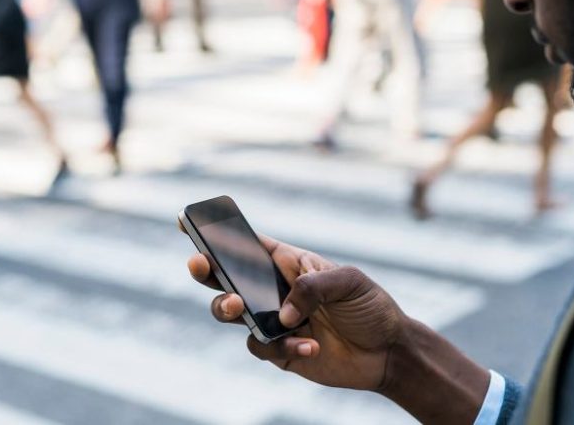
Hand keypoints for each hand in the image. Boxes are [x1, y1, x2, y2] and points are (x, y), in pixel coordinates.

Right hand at [186, 231, 409, 393]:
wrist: (387, 352)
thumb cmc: (370, 306)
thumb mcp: (349, 282)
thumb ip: (313, 287)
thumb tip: (282, 311)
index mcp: (288, 263)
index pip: (247, 244)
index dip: (217, 232)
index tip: (186, 220)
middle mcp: (273, 290)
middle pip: (226, 277)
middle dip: (206, 270)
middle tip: (198, 265)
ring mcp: (273, 320)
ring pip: (231, 313)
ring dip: (231, 309)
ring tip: (242, 308)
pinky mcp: (279, 351)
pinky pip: (262, 347)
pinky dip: (283, 348)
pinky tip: (311, 347)